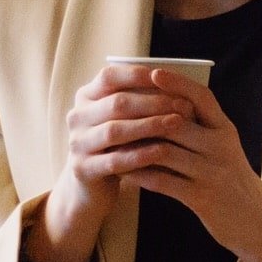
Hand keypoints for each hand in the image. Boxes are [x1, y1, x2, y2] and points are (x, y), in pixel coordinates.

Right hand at [31, 63, 198, 261]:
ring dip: (149, 126)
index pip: (109, 77)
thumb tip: (182, 88)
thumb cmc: (119, 145)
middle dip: (154, 102)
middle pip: (117, 103)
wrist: (90, 186)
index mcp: (86, 97)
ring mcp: (77, 143)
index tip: (170, 78)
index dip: (139, 75)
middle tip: (185, 105)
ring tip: (177, 124)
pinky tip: (162, 151)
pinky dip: (139, 155)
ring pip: (115, 131)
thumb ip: (142, 102)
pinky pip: (114, 160)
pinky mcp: (82, 169)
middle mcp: (77, 117)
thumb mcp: (126, 120)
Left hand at [116, 68, 261, 261]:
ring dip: (134, 148)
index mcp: (226, 130)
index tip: (153, 73)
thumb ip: (199, 127)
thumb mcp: (223, 147)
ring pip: (164, 152)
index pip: (202, 98)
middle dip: (143, 118)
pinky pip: (163, 181)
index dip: (178, 83)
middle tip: (115, 114)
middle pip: (176, 123)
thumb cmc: (229, 178)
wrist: (254, 220)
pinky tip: (125, 173)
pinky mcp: (202, 198)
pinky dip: (140, 175)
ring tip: (113, 144)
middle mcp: (222, 148)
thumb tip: (162, 102)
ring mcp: (213, 173)